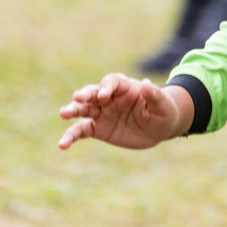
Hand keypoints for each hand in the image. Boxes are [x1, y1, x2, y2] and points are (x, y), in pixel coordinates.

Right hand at [58, 73, 189, 149]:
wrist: (158, 129)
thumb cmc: (163, 112)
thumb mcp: (163, 106)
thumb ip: (154, 95)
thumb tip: (146, 83)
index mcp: (125, 87)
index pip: (112, 82)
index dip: (107, 87)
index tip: (104, 95)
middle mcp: (109, 98)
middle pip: (93, 93)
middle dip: (85, 95)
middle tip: (77, 98)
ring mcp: (101, 112)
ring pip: (83, 109)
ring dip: (73, 110)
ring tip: (64, 113)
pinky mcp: (97, 129)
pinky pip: (81, 130)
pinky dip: (71, 136)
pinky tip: (62, 144)